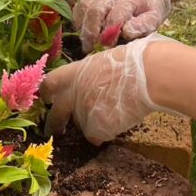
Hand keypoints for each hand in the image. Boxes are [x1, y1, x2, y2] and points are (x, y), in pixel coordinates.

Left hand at [42, 34, 177, 144]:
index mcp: (74, 73)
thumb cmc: (134, 61)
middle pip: (56, 114)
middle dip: (54, 124)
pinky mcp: (96, 129)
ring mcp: (83, 113)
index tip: (47, 99)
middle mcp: (73, 94)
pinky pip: (98, 135)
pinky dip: (108, 131)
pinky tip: (122, 118)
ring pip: (84, 124)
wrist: (149, 75)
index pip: (48, 85)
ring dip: (94, 122)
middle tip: (55, 130)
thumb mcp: (104, 61)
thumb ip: (91, 76)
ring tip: (116, 110)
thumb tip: (93, 83)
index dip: (46, 93)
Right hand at [73, 0, 171, 53]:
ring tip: (88, 42)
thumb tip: (126, 32)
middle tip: (90, 48)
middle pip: (95, 9)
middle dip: (91, 30)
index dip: (110, 32)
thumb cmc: (148, 11)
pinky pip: (79, 7)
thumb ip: (142, 25)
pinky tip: (86, 33)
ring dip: (83, 26)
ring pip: (84, 6)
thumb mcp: (153, 18)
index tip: (108, 46)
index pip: (116, 14)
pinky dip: (79, 21)